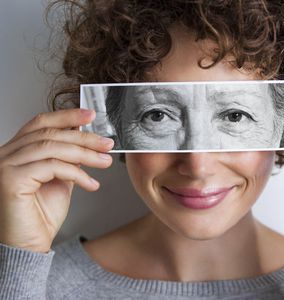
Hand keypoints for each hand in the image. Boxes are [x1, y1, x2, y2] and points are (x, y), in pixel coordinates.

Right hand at [0, 108, 113, 252]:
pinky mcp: (10, 180)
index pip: (41, 124)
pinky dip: (76, 173)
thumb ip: (68, 158)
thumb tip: (85, 139)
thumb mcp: (60, 179)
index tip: (90, 114)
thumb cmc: (41, 215)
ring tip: (106, 162)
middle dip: (84, 137)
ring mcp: (5, 166)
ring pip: (52, 148)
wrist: (29, 246)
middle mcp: (5, 154)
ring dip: (85, 154)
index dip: (66, 116)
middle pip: (50, 134)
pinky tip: (91, 184)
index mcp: (16, 151)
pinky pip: (51, 167)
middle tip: (107, 143)